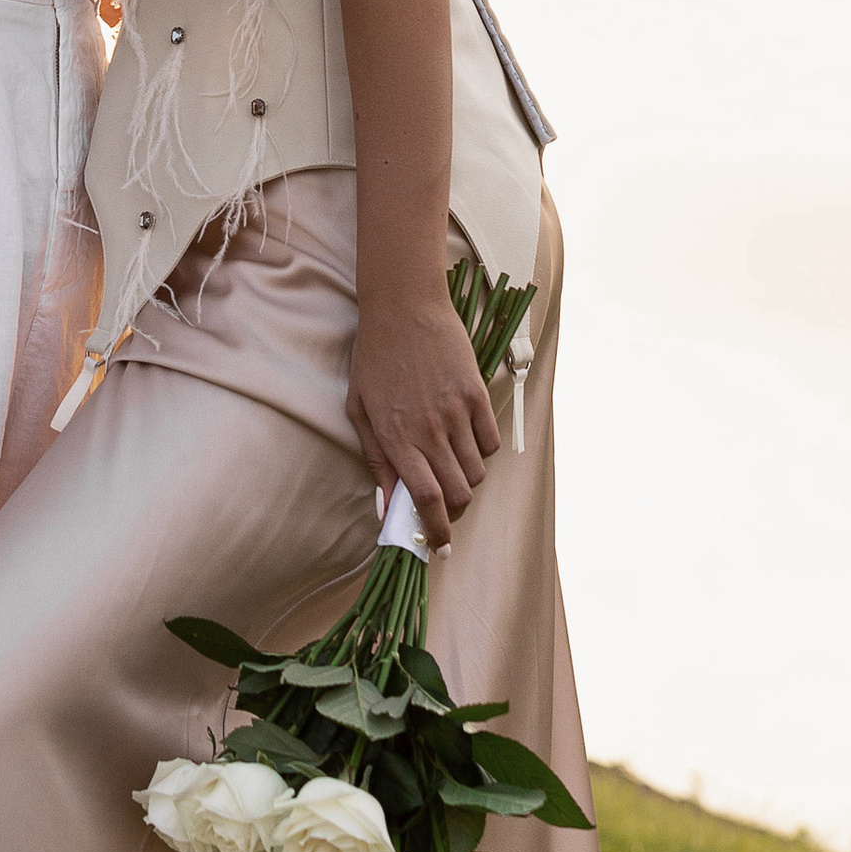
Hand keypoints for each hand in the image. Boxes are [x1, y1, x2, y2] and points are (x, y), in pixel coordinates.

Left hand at [346, 289, 501, 550]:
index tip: (438, 544)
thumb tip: (385, 507)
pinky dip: (482, 451)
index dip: (436, 530)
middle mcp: (430, 430)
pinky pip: (491, 442)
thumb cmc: (374, 358)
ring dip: (467, 479)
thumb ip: (375, 461)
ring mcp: (457, 412)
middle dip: (454, 510)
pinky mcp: (478, 394)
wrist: (404, 307)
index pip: (426, 500)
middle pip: (459, 493)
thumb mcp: (359, 411)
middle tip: (445, 506)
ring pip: (477, 471)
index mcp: (397, 438)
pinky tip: (466, 441)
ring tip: (452, 466)